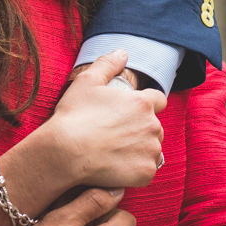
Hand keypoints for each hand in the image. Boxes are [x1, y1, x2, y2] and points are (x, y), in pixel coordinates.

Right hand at [46, 49, 165, 187]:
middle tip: (117, 134)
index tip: (131, 112)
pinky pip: (147, 170)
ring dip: (140, 149)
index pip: (159, 100)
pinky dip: (136, 170)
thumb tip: (122, 52)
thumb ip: (108, 64)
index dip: (147, 104)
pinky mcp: (145, 173)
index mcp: (142, 102)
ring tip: (116, 151)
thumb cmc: (74, 115)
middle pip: (154, 126)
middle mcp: (152, 125)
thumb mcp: (87, 81)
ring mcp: (150, 151)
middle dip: (141, 129)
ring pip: (152, 149)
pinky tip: (117, 166)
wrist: (66, 151)